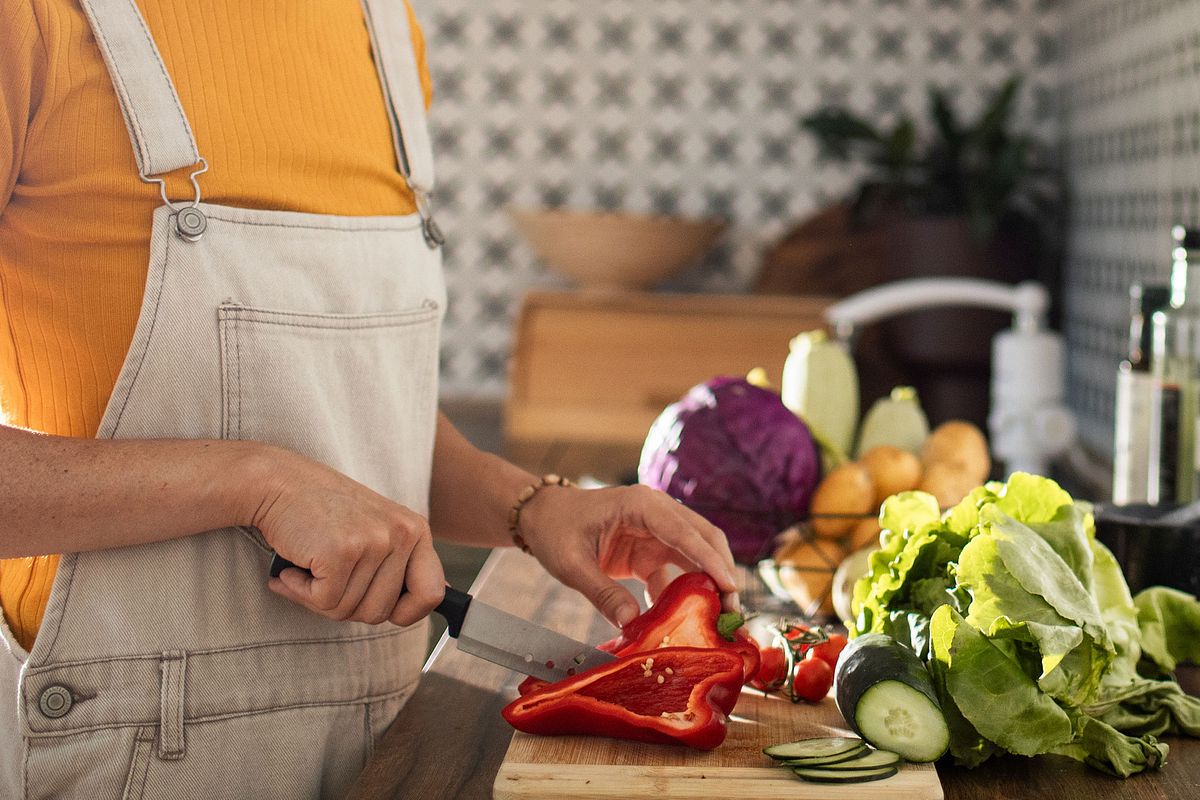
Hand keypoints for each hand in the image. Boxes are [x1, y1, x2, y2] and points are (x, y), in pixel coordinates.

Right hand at [249, 447, 444, 625]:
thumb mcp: (376, 530)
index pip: (432, 594)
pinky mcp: (341, 551)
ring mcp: (373, 541)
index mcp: (416, 530)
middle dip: (346, 606)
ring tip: (309, 567)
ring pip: (348, 609)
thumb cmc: (322, 511)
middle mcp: (402, 534)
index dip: (407, 613)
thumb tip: (429, 602)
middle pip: (380, 612)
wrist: (278, 481)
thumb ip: (400, 564)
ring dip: (319, 598)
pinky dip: (300, 591)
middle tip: (326, 580)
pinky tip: (294, 567)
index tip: (381, 609)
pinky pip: (324, 601)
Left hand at [517, 483, 738, 627]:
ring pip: (696, 555)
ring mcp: (657, 531)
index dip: (709, 560)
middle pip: (703, 539)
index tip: (731, 587)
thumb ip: (601, 593)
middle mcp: (657, 513)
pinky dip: (684, 594)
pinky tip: (685, 620)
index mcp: (641, 505)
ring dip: (709, 584)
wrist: (542, 517)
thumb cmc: (555, 530)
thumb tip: (632, 622)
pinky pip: (676, 573)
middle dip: (721, 572)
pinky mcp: (651, 551)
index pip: (684, 532)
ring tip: (720, 619)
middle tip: (733, 611)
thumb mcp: (571, 563)